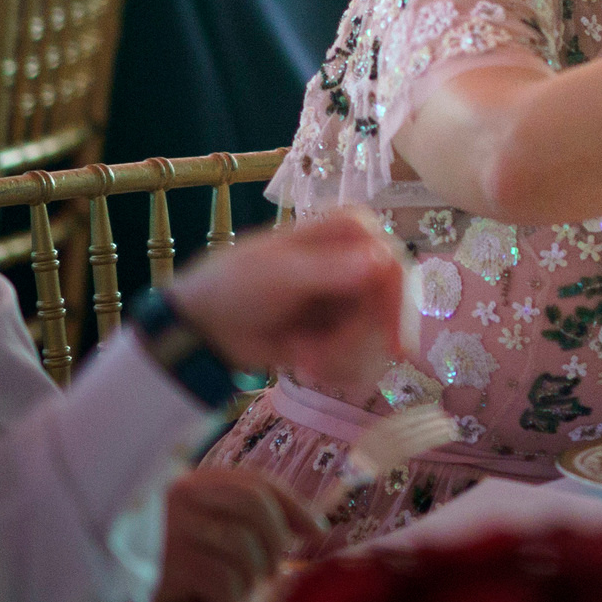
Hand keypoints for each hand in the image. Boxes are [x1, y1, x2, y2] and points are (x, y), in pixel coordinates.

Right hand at [149, 468, 324, 601]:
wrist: (86, 599)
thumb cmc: (149, 576)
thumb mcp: (189, 541)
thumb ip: (235, 527)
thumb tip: (308, 532)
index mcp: (186, 485)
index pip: (253, 482)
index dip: (293, 505)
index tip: (317, 531)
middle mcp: (178, 497)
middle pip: (256, 508)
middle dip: (273, 546)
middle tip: (262, 574)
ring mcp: (171, 529)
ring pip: (245, 550)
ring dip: (247, 583)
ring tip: (224, 597)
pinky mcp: (166, 566)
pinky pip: (225, 581)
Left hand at [164, 207, 406, 392]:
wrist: (204, 328)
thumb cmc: (235, 285)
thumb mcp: (280, 275)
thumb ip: (330, 269)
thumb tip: (380, 260)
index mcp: (340, 234)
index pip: (391, 257)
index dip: (397, 294)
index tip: (391, 332)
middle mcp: (352, 265)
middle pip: (387, 305)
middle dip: (357, 338)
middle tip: (324, 357)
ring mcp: (347, 301)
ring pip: (374, 335)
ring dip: (340, 355)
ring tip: (304, 360)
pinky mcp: (339, 334)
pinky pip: (358, 356)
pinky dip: (336, 367)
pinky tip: (306, 366)